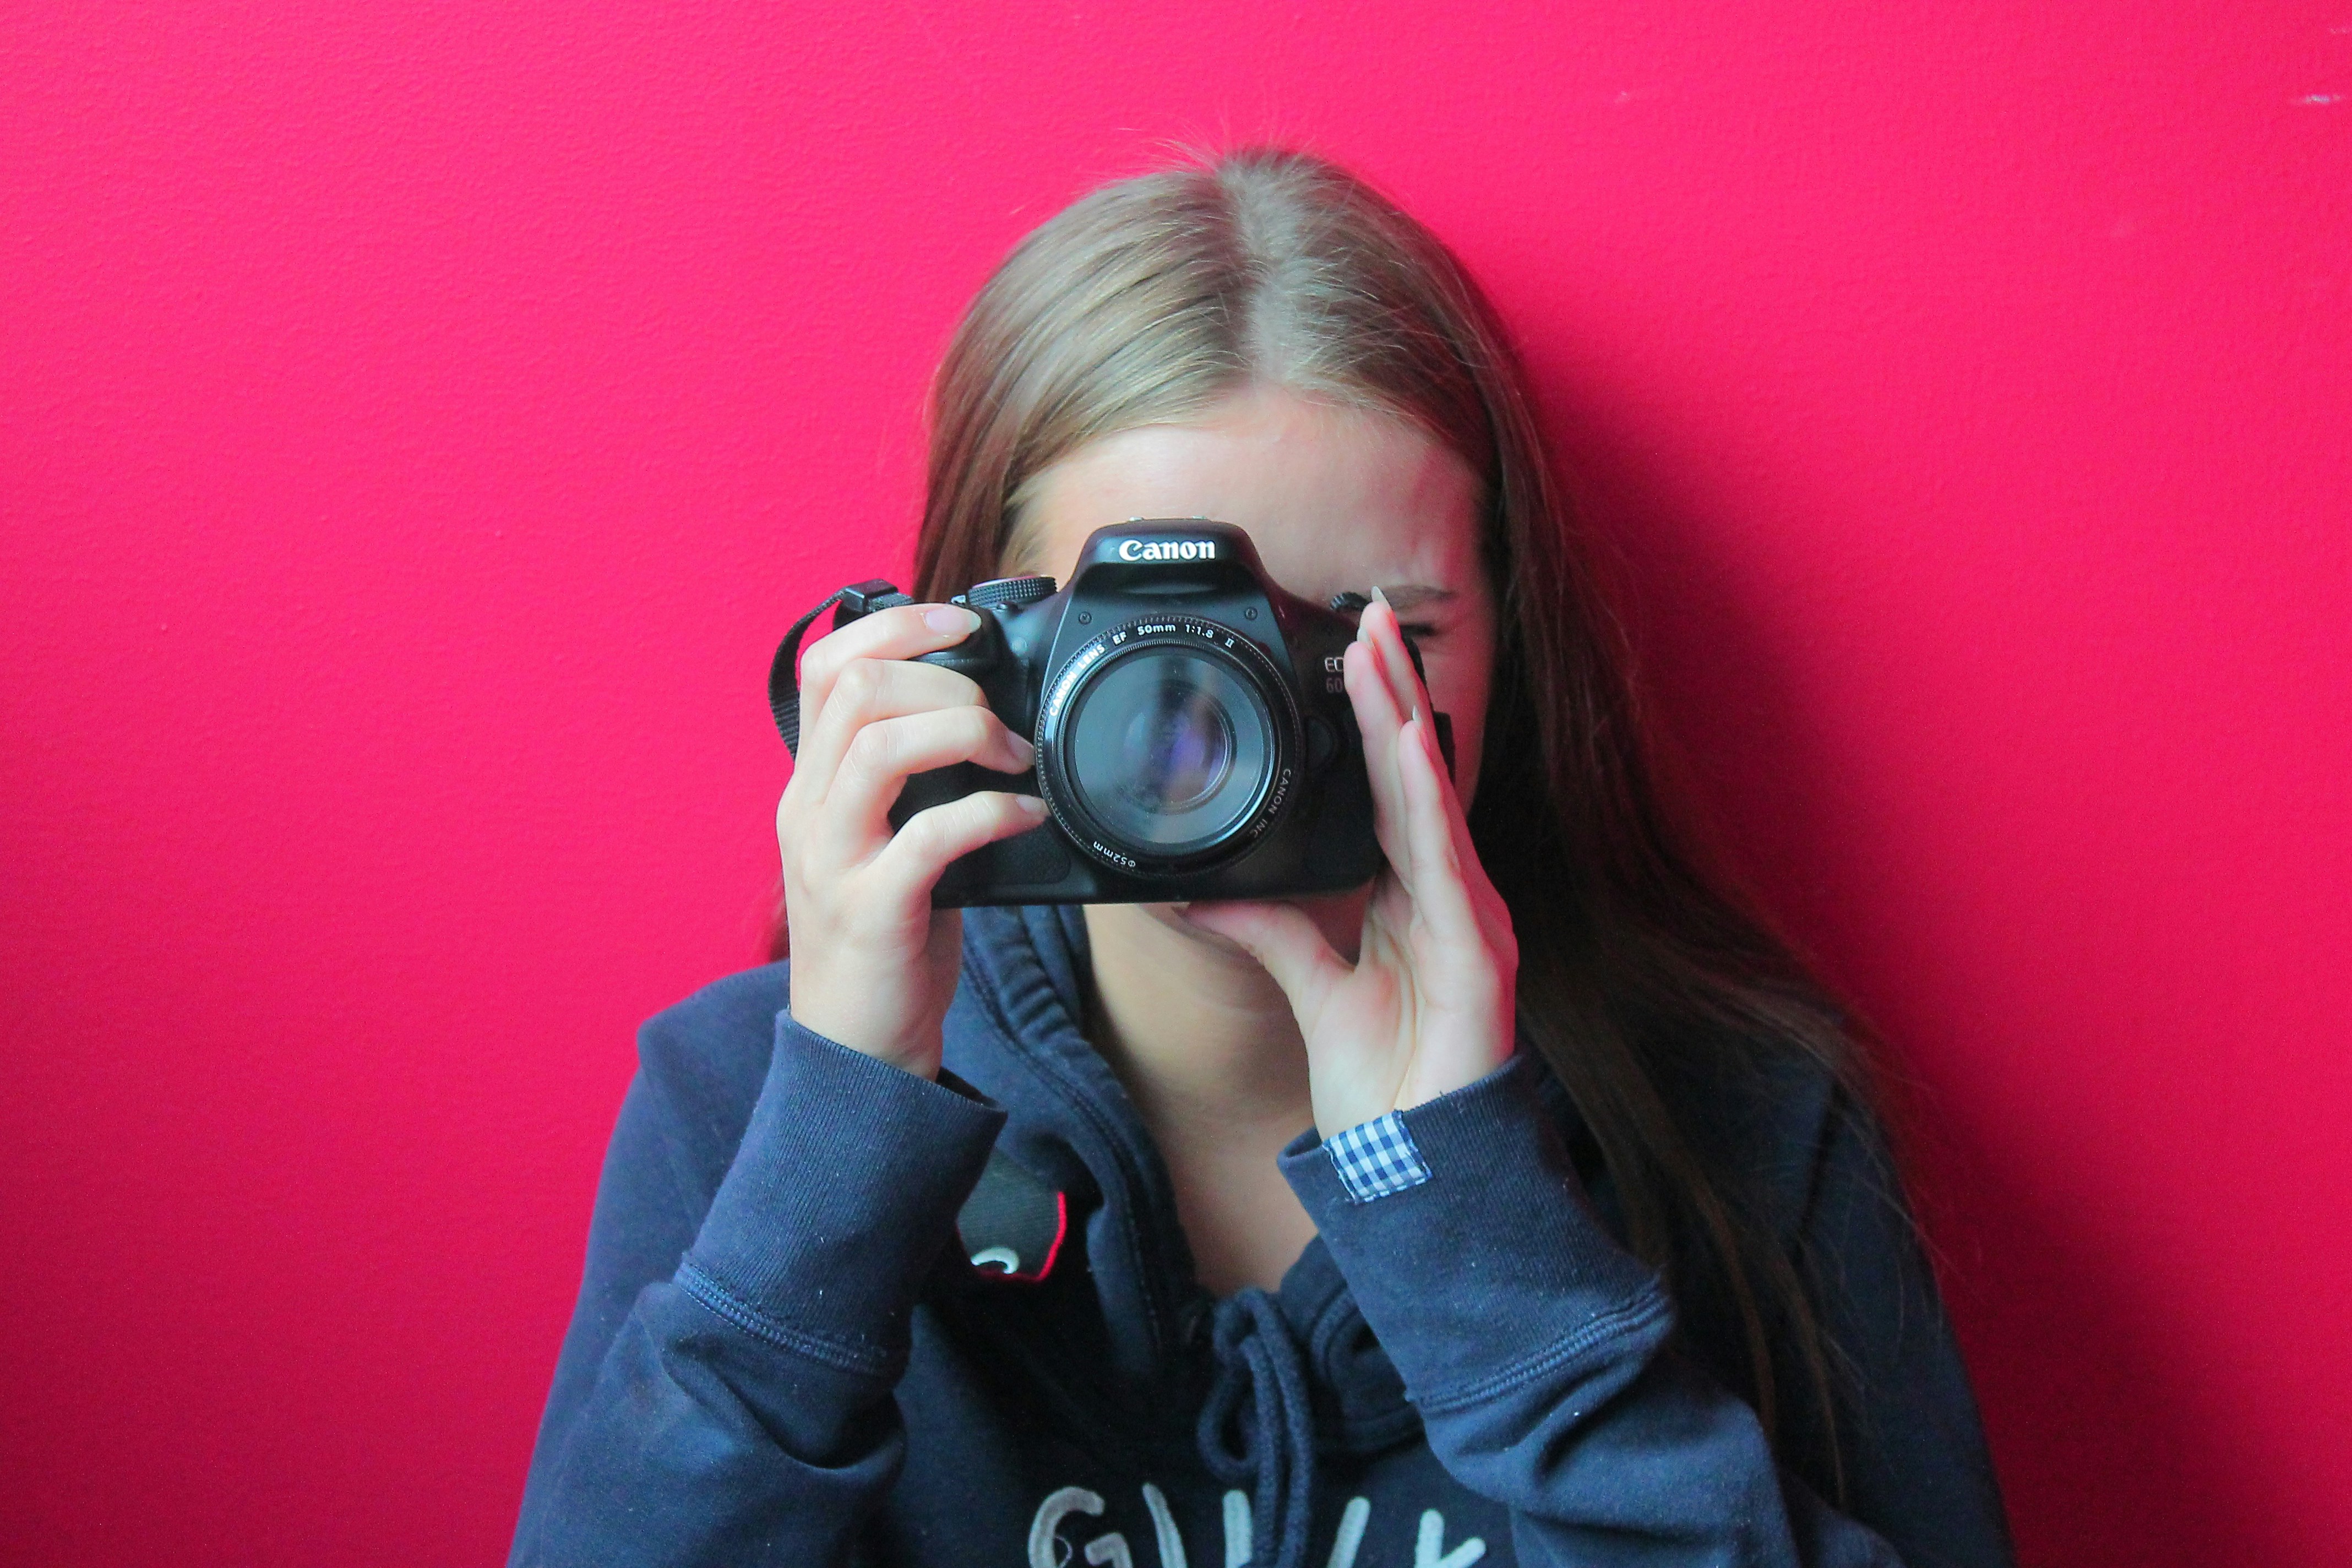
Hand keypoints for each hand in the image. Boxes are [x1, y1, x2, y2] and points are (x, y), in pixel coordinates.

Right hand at [776, 602, 1047, 1077]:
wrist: (856, 1049)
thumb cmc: (884, 936)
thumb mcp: (882, 838)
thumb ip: (908, 778)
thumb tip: (983, 713)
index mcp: (810, 784)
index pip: (827, 664)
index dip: (896, 623)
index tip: (962, 623)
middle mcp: (808, 811)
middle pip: (857, 688)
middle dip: (946, 681)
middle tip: (1001, 721)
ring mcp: (834, 859)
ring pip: (882, 746)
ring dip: (966, 733)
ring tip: (1015, 760)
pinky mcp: (872, 910)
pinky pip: (931, 835)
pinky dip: (991, 812)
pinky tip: (1026, 817)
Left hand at [1182, 590, 1518, 1135]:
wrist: (1417, 1171)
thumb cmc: (1386, 1090)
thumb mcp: (1313, 990)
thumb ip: (1269, 931)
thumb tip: (1201, 891)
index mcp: (1416, 903)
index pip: (1390, 794)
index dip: (1372, 724)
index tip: (1348, 657)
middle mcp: (1451, 900)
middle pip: (1415, 780)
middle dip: (1392, 696)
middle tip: (1366, 617)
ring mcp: (1472, 924)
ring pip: (1432, 805)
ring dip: (1404, 726)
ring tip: (1379, 657)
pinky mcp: (1476, 957)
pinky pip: (1446, 867)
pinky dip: (1425, 804)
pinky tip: (1407, 754)